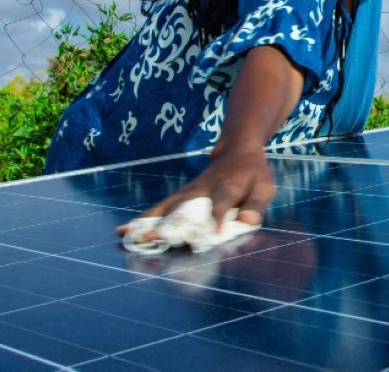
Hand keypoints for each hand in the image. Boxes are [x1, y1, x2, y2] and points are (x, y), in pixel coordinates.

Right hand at [116, 45, 298, 239]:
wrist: (236, 150)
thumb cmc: (252, 174)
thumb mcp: (263, 187)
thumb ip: (256, 204)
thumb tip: (249, 220)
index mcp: (228, 186)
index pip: (222, 202)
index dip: (218, 217)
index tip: (212, 235)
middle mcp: (203, 189)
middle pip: (185, 206)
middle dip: (170, 222)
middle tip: (153, 238)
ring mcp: (188, 192)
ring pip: (166, 207)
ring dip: (148, 222)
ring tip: (127, 236)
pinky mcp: (180, 196)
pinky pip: (160, 209)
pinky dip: (143, 220)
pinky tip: (125, 230)